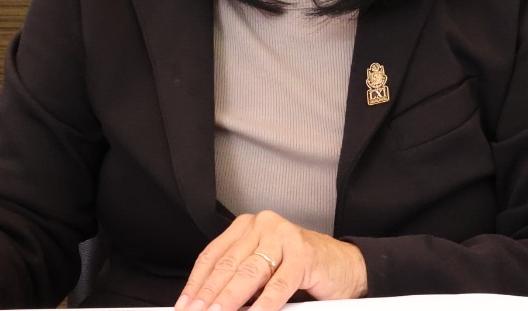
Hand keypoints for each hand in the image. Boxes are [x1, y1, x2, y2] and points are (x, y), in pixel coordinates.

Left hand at [176, 210, 367, 310]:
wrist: (343, 266)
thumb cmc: (298, 269)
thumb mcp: (261, 271)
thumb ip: (236, 280)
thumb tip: (207, 303)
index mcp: (246, 226)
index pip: (212, 256)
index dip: (196, 284)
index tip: (184, 305)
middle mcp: (263, 225)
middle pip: (227, 265)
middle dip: (208, 296)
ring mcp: (284, 237)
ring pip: (250, 273)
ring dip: (230, 299)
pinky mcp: (304, 254)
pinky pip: (278, 284)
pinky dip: (264, 303)